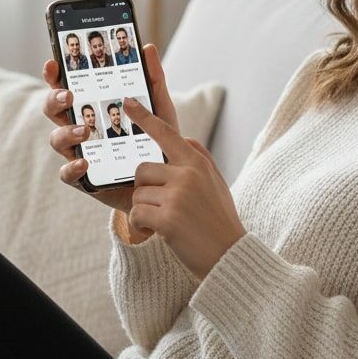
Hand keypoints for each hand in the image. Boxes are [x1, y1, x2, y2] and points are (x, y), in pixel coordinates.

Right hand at [41, 43, 179, 220]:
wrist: (165, 182)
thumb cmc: (157, 140)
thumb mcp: (159, 108)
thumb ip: (153, 79)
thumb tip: (147, 47)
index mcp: (91, 106)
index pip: (65, 86)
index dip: (54, 74)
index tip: (53, 64)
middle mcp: (78, 127)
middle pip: (53, 109)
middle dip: (55, 99)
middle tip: (69, 95)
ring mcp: (78, 152)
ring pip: (57, 139)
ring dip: (66, 132)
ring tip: (84, 130)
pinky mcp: (84, 178)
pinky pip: (67, 173)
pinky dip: (72, 167)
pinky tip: (85, 161)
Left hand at [122, 96, 245, 281]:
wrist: (230, 256)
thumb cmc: (219, 220)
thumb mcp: (216, 182)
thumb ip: (198, 159)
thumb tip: (182, 137)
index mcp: (197, 163)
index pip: (166, 134)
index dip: (144, 117)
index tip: (127, 102)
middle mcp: (187, 174)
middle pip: (141, 170)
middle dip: (144, 189)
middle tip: (162, 207)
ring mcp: (178, 196)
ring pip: (137, 194)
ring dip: (145, 211)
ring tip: (167, 222)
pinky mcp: (168, 218)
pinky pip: (137, 214)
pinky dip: (142, 226)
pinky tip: (160, 233)